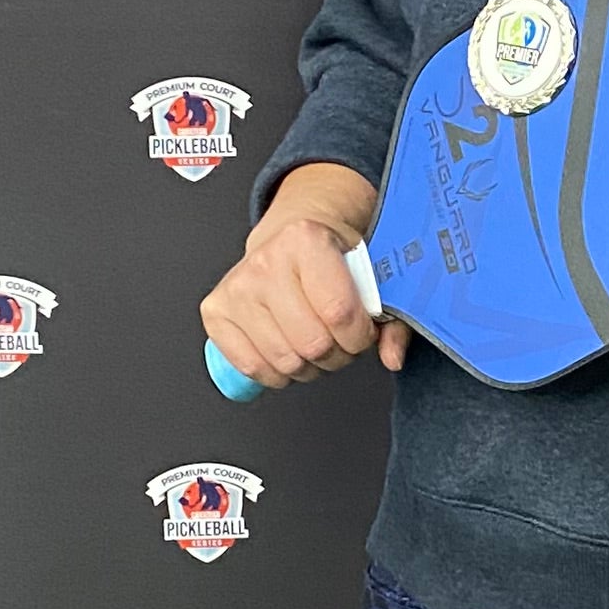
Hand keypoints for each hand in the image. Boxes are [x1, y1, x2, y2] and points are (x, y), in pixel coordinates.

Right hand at [200, 164, 408, 388]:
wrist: (292, 236)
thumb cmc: (333, 254)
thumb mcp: (372, 271)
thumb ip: (392, 316)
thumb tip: (392, 357)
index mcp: (306, 239)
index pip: (338, 312)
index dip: (359, 336)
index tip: (362, 331)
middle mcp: (266, 260)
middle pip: (312, 343)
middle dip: (337, 353)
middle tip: (340, 338)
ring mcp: (237, 287)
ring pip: (284, 361)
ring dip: (309, 366)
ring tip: (315, 341)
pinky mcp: (216, 310)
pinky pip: (251, 366)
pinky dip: (276, 372)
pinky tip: (288, 350)